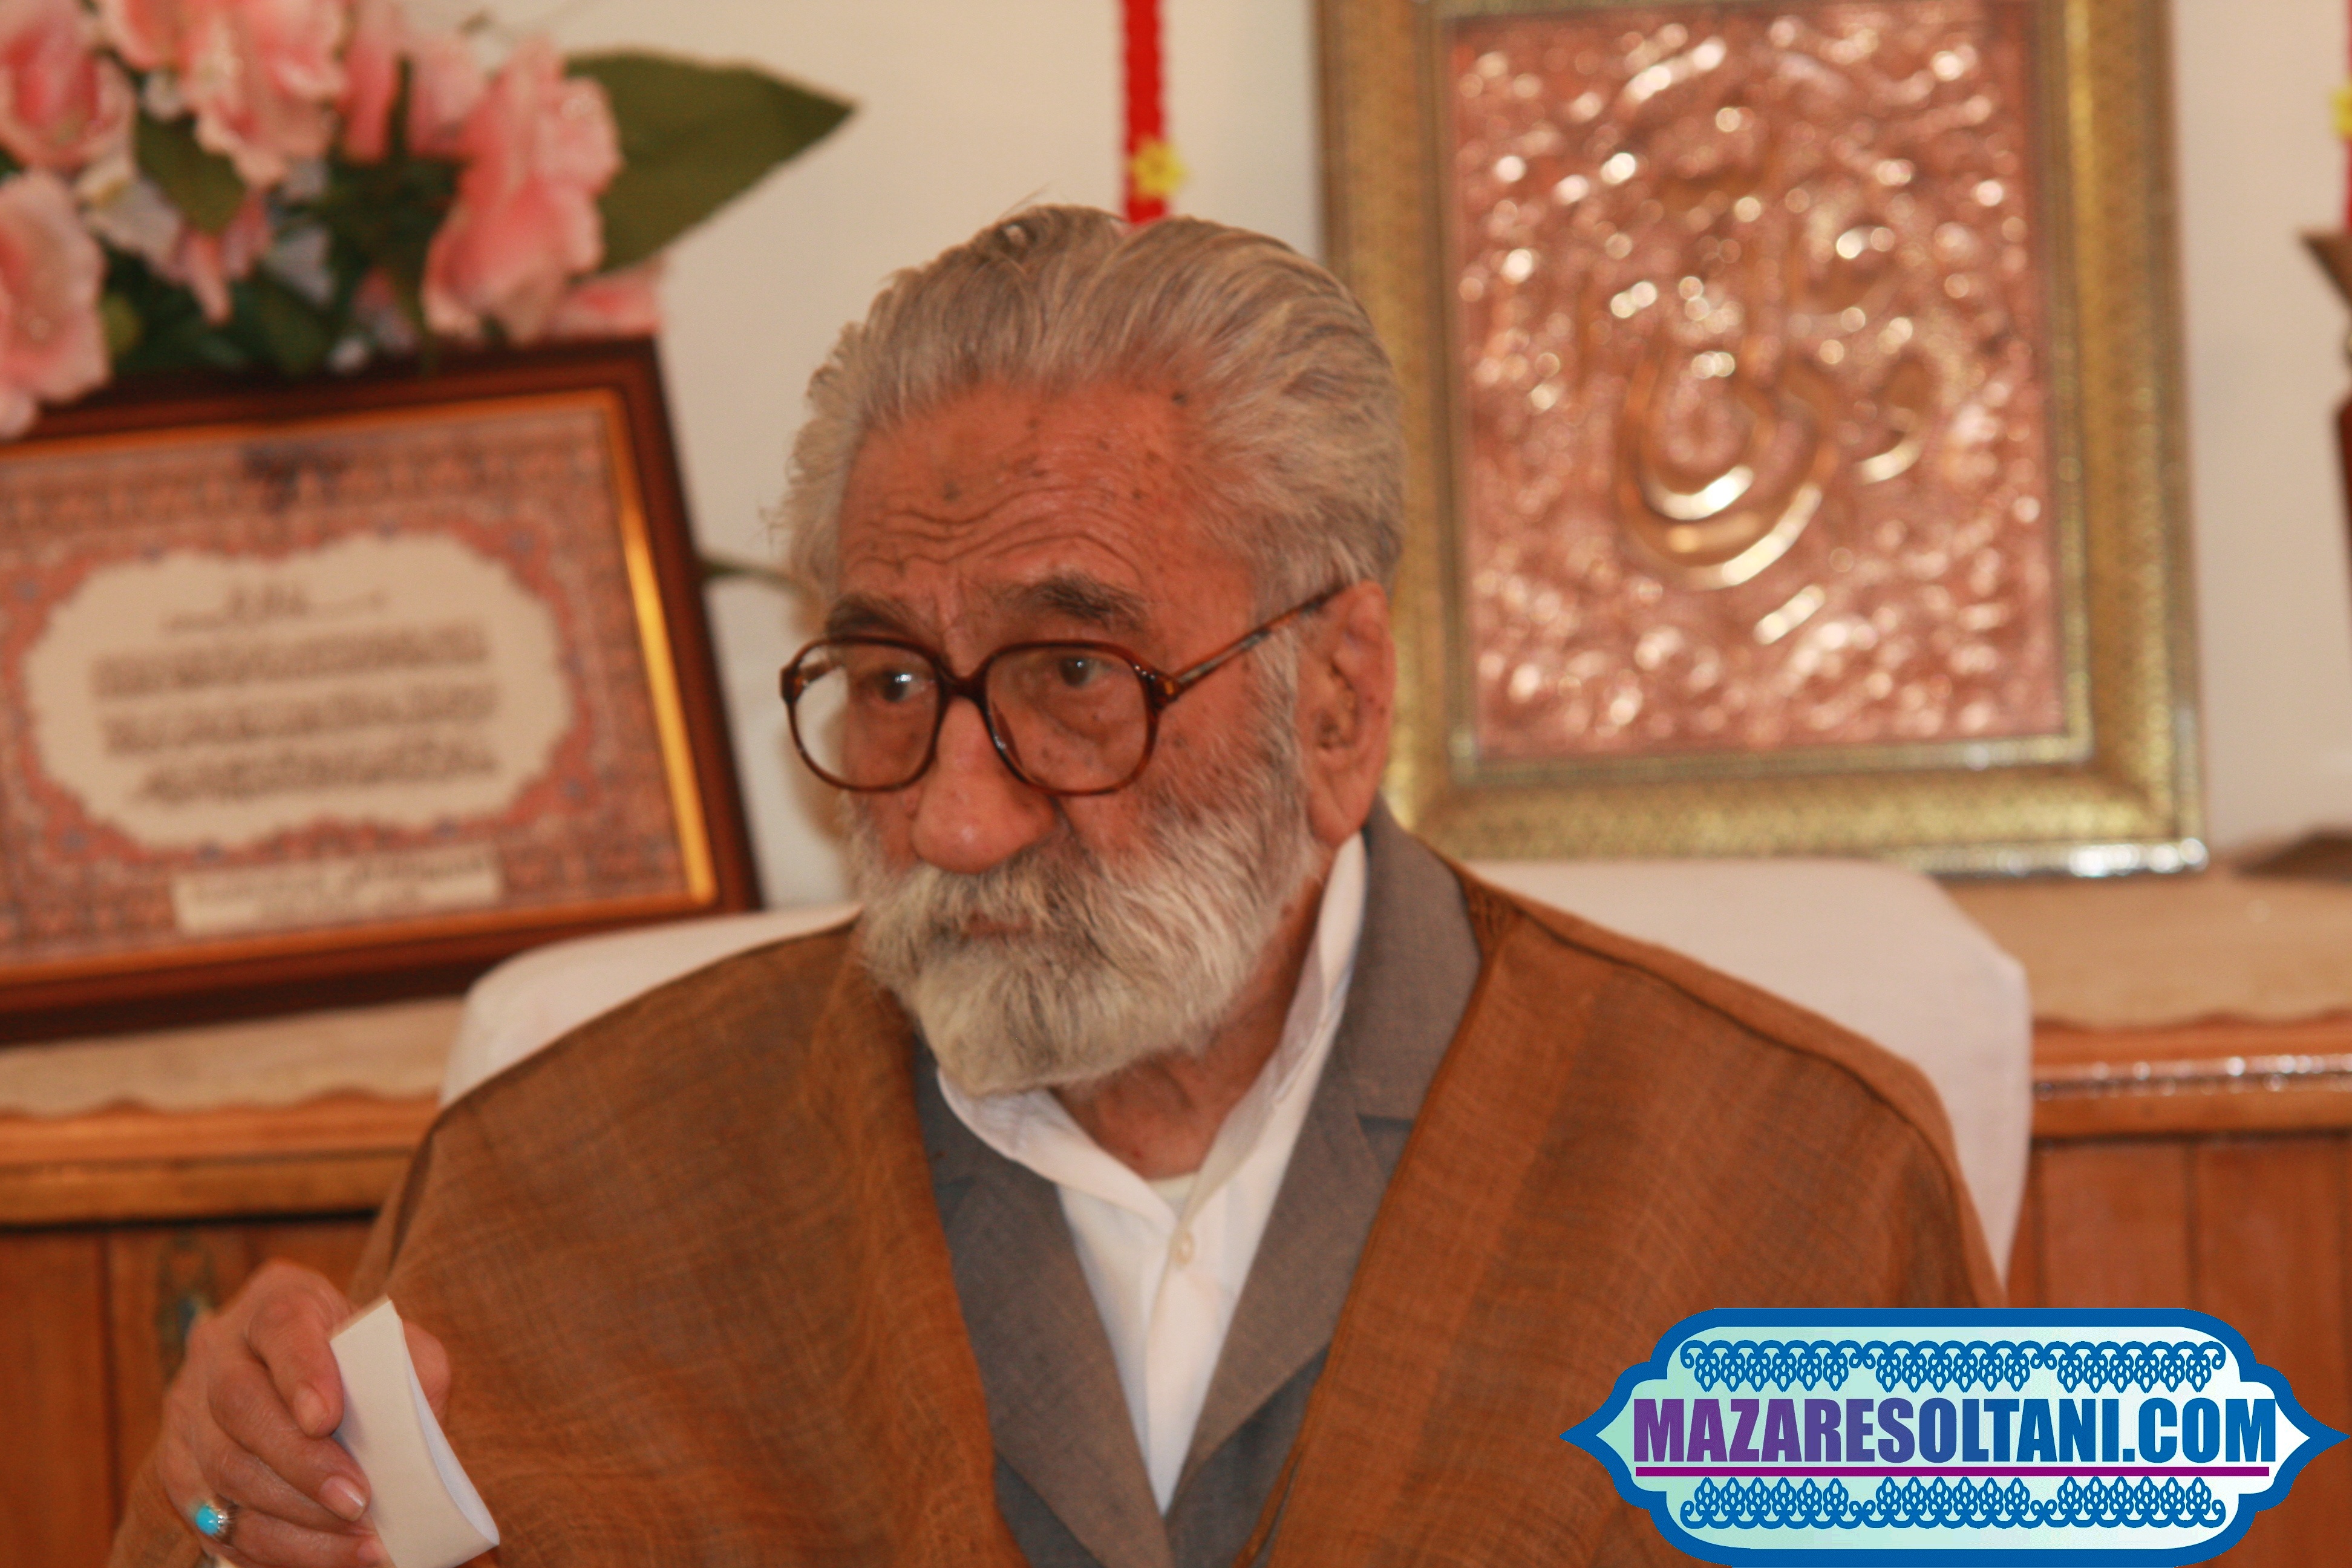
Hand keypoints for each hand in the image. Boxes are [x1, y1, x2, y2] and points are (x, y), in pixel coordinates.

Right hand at [155, 1261, 451, 1566]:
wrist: (305, 1382)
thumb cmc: (361, 1360)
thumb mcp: (394, 1343)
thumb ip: (414, 1368)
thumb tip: (419, 1420)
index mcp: (277, 1303)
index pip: (281, 1326)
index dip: (302, 1371)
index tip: (327, 1417)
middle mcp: (219, 1353)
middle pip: (240, 1406)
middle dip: (302, 1463)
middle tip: (359, 1501)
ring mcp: (187, 1413)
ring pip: (223, 1472)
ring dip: (295, 1520)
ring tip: (361, 1546)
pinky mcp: (178, 1472)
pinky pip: (214, 1520)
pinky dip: (274, 1549)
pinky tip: (325, 1560)